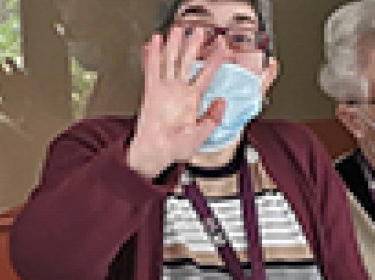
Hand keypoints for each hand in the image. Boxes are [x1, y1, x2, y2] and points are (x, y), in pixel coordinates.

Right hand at [124, 28, 230, 178]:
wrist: (157, 153)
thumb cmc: (177, 147)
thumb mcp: (202, 134)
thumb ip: (212, 119)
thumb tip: (221, 102)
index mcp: (194, 100)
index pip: (206, 75)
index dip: (215, 61)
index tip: (223, 48)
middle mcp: (180, 92)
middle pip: (188, 63)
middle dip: (193, 46)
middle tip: (199, 30)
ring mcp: (165, 90)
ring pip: (170, 62)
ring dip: (174, 46)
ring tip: (178, 30)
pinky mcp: (152, 92)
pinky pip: (152, 70)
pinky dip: (153, 56)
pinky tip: (155, 42)